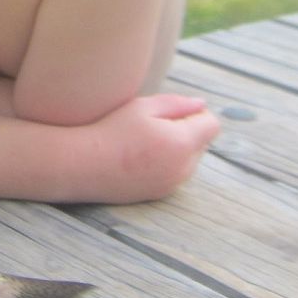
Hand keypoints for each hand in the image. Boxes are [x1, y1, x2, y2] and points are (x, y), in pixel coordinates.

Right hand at [87, 93, 218, 202]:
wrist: (85, 165)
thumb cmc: (111, 130)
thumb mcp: (143, 107)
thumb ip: (177, 103)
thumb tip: (202, 105)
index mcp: (182, 142)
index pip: (211, 125)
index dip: (196, 114)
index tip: (172, 111)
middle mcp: (183, 168)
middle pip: (202, 142)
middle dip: (187, 131)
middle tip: (153, 125)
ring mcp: (173, 184)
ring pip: (189, 160)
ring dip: (177, 149)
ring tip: (145, 143)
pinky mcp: (161, 194)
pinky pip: (176, 174)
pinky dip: (166, 164)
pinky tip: (140, 158)